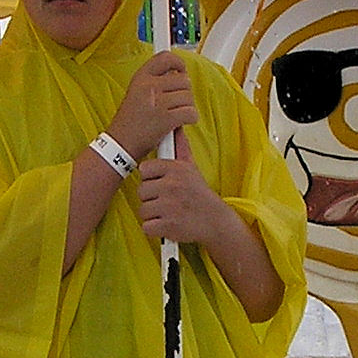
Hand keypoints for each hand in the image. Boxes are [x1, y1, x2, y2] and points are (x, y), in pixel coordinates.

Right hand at [109, 52, 198, 158]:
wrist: (121, 144)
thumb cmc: (130, 121)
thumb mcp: (136, 92)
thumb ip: (154, 81)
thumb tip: (179, 74)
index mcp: (140, 78)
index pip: (165, 58)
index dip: (178, 62)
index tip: (181, 70)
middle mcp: (148, 86)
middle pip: (183, 79)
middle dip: (184, 92)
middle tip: (175, 103)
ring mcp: (157, 102)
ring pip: (189, 97)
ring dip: (187, 107)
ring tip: (175, 114)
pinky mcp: (166, 118)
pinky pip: (191, 113)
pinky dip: (190, 119)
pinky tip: (180, 123)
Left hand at [137, 130, 229, 246]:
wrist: (216, 221)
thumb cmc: (200, 195)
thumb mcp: (192, 168)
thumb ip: (181, 147)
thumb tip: (176, 128)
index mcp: (176, 169)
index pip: (144, 169)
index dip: (151, 179)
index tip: (162, 185)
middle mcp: (172, 185)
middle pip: (141, 191)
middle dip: (151, 199)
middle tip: (167, 202)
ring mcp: (169, 206)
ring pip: (143, 210)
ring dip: (153, 215)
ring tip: (168, 214)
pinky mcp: (168, 225)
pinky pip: (146, 227)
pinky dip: (154, 230)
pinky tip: (167, 226)